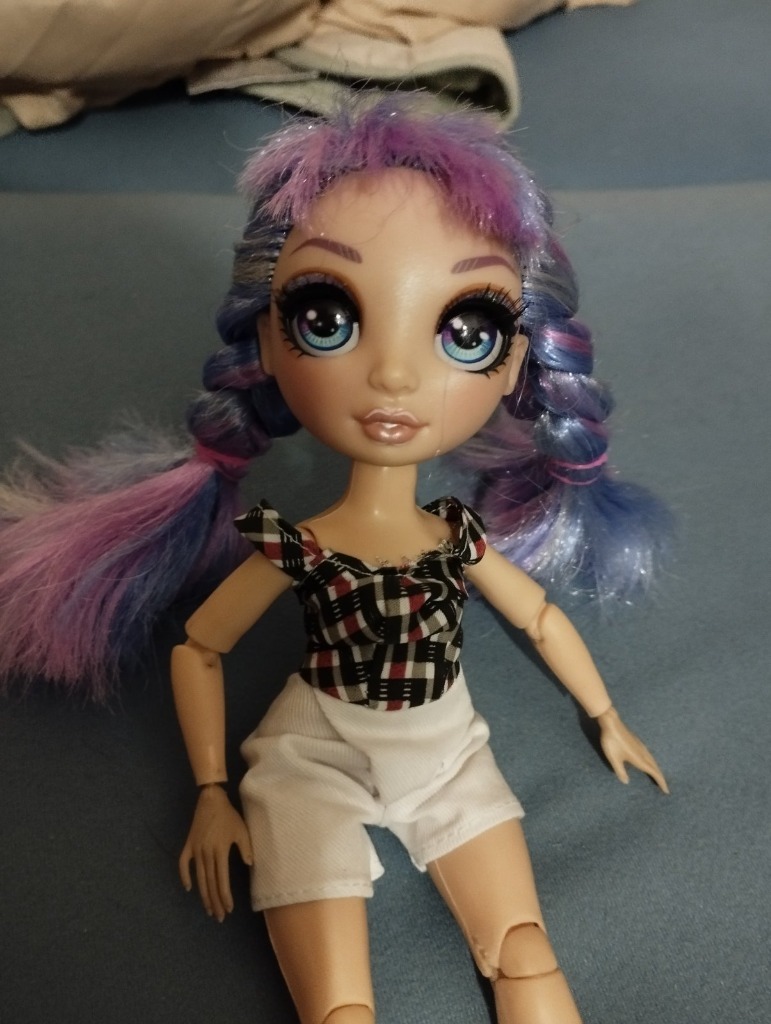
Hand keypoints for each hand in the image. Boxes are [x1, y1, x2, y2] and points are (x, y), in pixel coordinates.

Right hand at [179, 784, 252, 920]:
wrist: (211, 801)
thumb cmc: (229, 816)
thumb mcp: (242, 830)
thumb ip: (246, 849)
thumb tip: (250, 864)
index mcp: (220, 852)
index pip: (222, 880)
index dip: (225, 896)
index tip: (228, 909)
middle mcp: (206, 854)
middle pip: (210, 883)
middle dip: (215, 901)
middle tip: (219, 916)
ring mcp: (195, 850)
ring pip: (199, 878)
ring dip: (203, 895)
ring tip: (208, 909)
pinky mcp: (189, 845)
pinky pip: (183, 864)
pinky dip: (184, 876)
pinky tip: (188, 888)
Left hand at [595, 706, 668, 793]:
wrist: (611, 723)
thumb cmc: (612, 742)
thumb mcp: (614, 759)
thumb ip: (620, 771)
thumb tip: (626, 782)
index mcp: (639, 759)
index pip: (654, 772)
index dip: (661, 782)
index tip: (666, 791)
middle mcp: (643, 753)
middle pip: (655, 767)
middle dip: (660, 777)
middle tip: (664, 788)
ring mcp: (641, 746)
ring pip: (653, 760)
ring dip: (656, 769)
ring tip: (658, 777)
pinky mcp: (637, 742)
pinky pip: (649, 755)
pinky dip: (652, 763)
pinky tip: (648, 762)